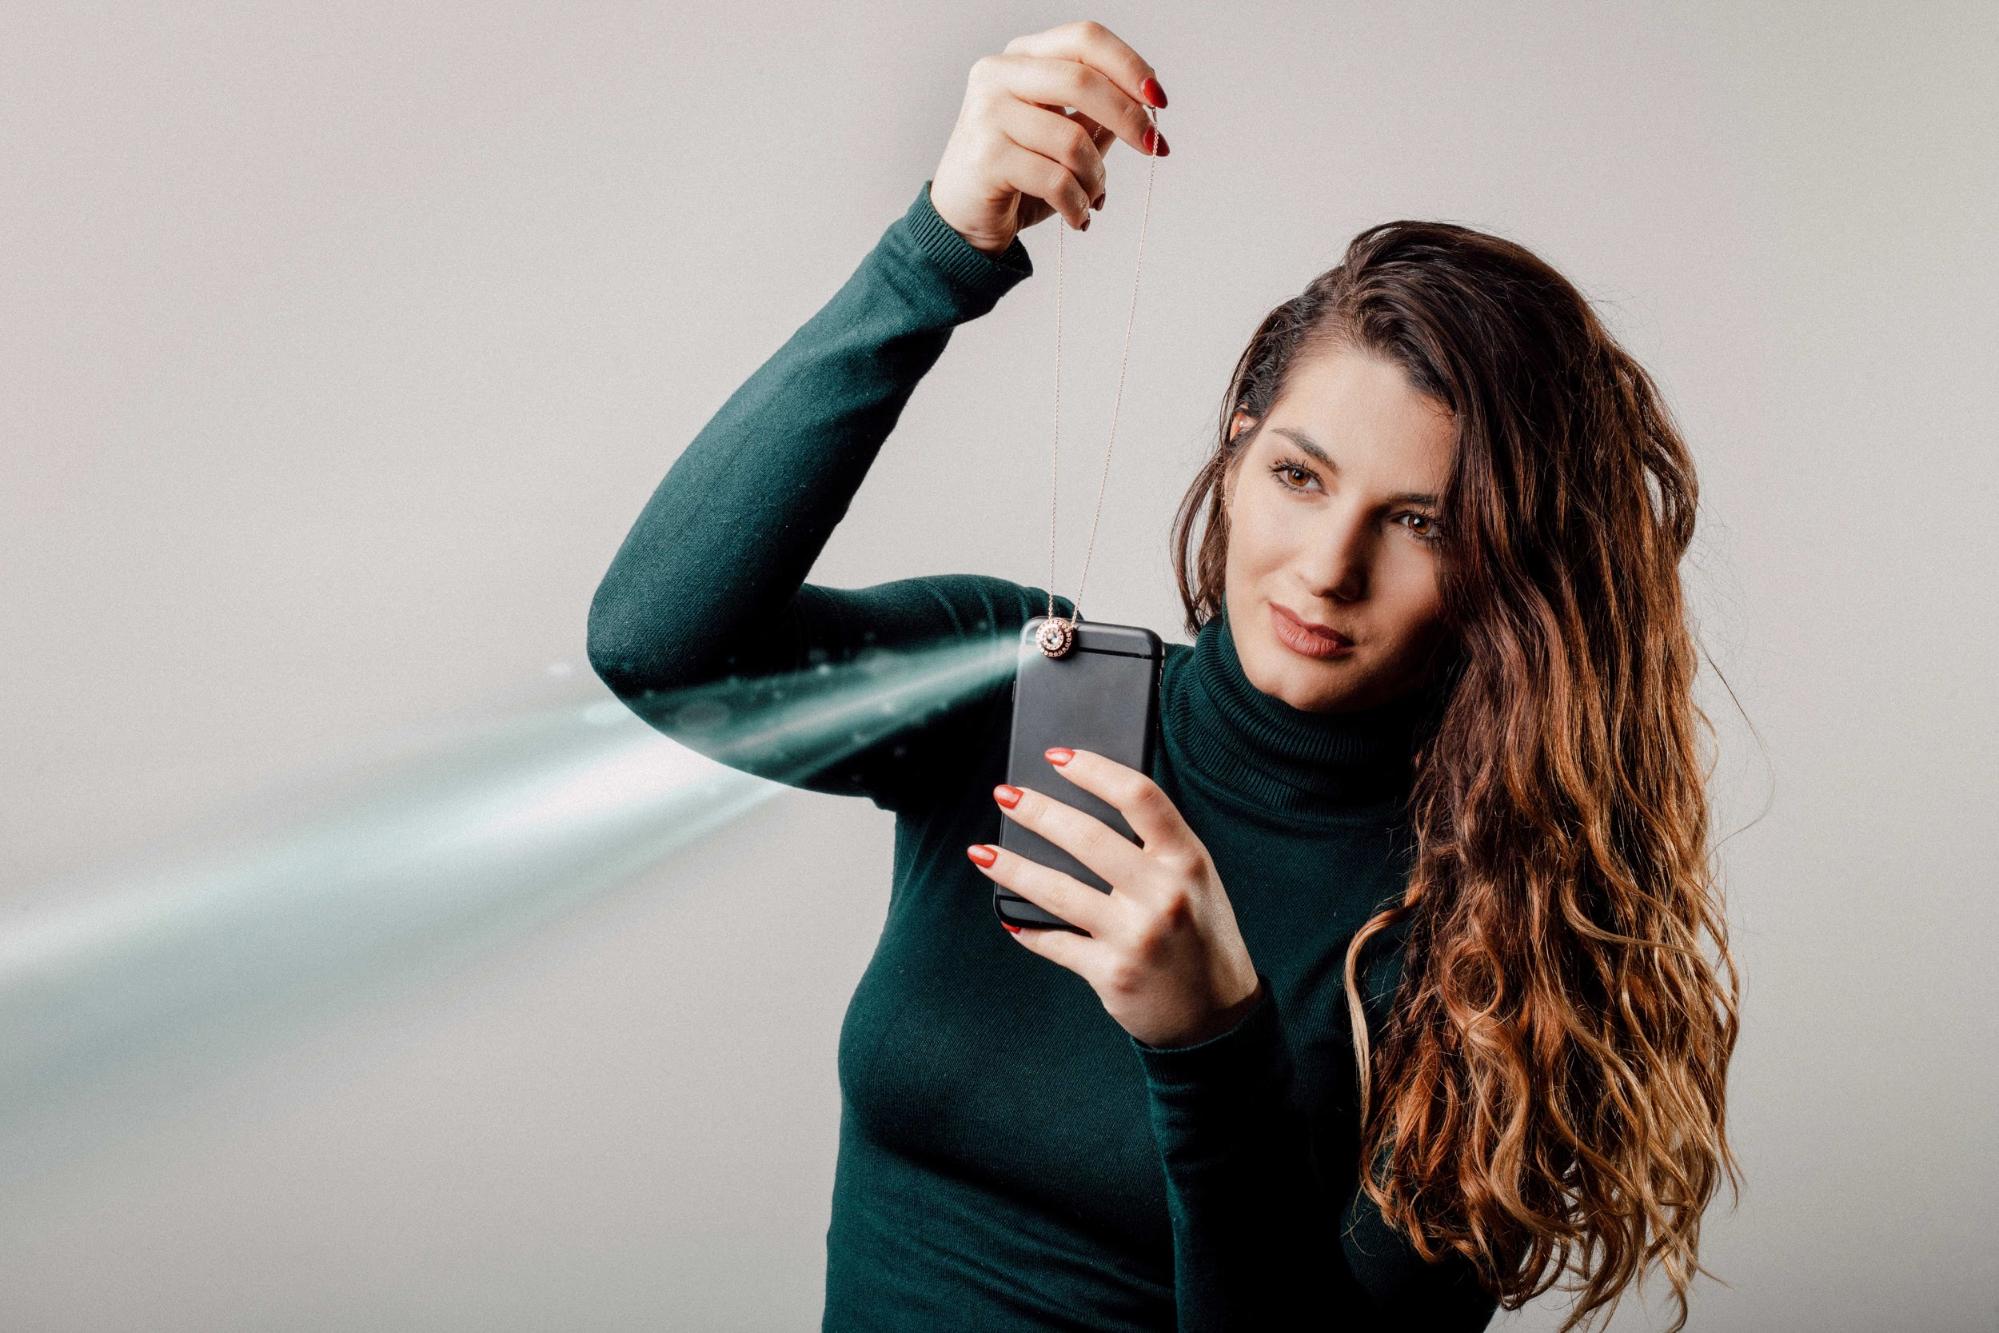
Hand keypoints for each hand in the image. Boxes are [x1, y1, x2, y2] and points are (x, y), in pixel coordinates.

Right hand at [929, 19, 1168, 254]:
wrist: (961, 221)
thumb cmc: (1016, 175)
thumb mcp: (1062, 135)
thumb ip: (1098, 114)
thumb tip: (1149, 105)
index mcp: (1022, 57)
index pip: (1085, 39)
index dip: (1129, 64)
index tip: (1159, 99)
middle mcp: (999, 75)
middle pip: (1082, 80)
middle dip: (1129, 117)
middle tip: (1153, 147)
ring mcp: (988, 114)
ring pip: (1072, 139)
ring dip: (1097, 177)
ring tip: (1094, 197)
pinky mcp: (985, 158)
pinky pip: (1055, 180)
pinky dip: (1078, 204)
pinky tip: (1079, 217)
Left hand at [966, 747, 1261, 1049]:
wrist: (1215, 1017)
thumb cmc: (1200, 937)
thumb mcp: (1196, 882)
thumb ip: (1156, 848)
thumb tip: (1082, 808)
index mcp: (1187, 860)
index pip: (1139, 797)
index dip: (1094, 770)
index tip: (1057, 757)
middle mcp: (1163, 894)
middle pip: (1087, 837)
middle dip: (1037, 811)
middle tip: (1004, 794)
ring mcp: (1136, 935)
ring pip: (1057, 890)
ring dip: (1012, 867)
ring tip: (982, 851)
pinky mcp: (1111, 973)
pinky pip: (1054, 941)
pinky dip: (1027, 927)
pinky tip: (1009, 915)